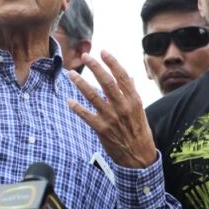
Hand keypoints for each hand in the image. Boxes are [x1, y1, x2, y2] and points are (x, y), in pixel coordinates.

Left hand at [68, 51, 156, 168]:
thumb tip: (129, 77)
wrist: (139, 157)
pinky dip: (76, 108)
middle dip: (95, 67)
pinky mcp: (102, 129)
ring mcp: (111, 118)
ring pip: (93, 96)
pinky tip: (69, 100)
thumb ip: (132, 93)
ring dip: (81, 84)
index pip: (122, 76)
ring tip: (71, 74)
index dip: (112, 62)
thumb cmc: (139, 131)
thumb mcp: (140, 110)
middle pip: (107, 82)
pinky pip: (86, 116)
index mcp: (134, 100)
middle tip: (85, 56)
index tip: (102, 51)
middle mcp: (123, 107)